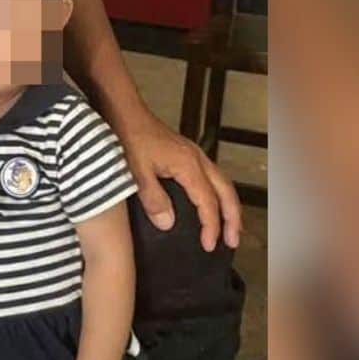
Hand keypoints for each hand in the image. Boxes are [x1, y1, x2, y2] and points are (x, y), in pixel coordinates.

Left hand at [115, 107, 241, 250]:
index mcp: (189, 166)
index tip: (209, 246)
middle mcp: (199, 160)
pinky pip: (214, 178)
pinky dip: (220, 195)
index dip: (211, 226)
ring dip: (229, 207)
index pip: (208, 202)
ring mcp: (196, 155)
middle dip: (233, 219)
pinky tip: (213, 205)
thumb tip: (169, 224)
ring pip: (223, 184)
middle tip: (232, 242)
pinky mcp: (189, 155)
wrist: (125, 113)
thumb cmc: (129, 139)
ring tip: (230, 228)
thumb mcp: (136, 172)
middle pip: (227, 192)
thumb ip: (153, 198)